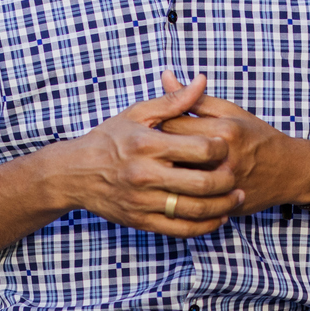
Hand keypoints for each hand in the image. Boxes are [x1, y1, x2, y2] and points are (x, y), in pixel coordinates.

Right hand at [55, 73, 242, 235]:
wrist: (73, 173)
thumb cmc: (108, 139)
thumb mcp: (137, 114)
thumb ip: (173, 100)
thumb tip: (201, 81)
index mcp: (148, 144)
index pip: (201, 149)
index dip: (221, 148)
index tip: (225, 146)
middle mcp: (145, 174)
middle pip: (203, 182)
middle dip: (228, 179)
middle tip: (236, 173)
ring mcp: (143, 201)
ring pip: (195, 209)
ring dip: (223, 206)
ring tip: (236, 197)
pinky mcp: (140, 221)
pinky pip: (181, 229)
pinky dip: (205, 226)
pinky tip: (219, 217)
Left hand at [158, 70, 309, 214]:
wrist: (290, 172)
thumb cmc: (256, 136)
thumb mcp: (230, 112)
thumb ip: (194, 98)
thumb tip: (165, 76)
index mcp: (223, 130)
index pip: (171, 124)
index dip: (159, 125)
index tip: (158, 128)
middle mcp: (223, 158)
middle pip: (170, 153)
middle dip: (158, 150)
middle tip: (156, 148)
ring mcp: (224, 185)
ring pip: (176, 179)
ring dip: (166, 173)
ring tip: (165, 166)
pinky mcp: (224, 204)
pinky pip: (189, 199)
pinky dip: (179, 192)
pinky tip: (177, 185)